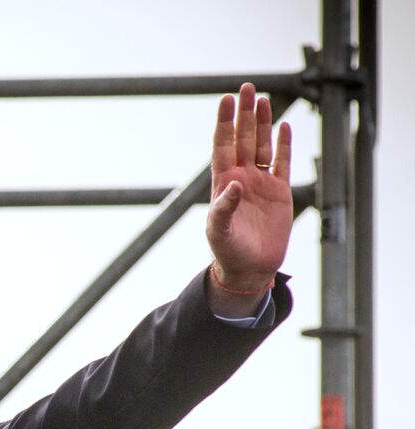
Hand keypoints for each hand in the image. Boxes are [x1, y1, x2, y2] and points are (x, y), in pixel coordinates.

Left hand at [206, 83, 293, 291]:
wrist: (248, 268)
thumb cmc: (227, 251)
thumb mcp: (218, 231)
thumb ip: (223, 208)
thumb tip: (234, 184)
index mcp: (222, 183)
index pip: (222, 145)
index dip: (224, 123)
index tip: (226, 99)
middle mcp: (241, 177)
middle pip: (242, 138)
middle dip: (244, 113)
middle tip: (246, 87)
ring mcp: (260, 183)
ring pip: (261, 145)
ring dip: (262, 123)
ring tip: (263, 99)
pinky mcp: (279, 191)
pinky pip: (282, 162)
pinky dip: (283, 145)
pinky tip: (284, 126)